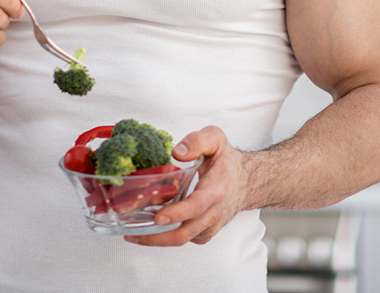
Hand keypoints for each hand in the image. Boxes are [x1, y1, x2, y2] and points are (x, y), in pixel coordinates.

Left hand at [124, 125, 248, 247]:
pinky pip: (185, 239)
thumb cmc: (227, 161)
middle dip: (157, 236)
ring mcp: (210, 225)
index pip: (196, 206)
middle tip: (132, 233)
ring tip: (132, 233)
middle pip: (185, 233)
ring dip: (157, 239)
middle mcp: (214, 212)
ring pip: (182, 239)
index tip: (158, 217)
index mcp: (216, 189)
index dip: (177, 214)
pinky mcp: (205, 232)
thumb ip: (197, 141)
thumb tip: (176, 152)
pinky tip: (149, 229)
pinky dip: (166, 237)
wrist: (247, 182)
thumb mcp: (216, 139)